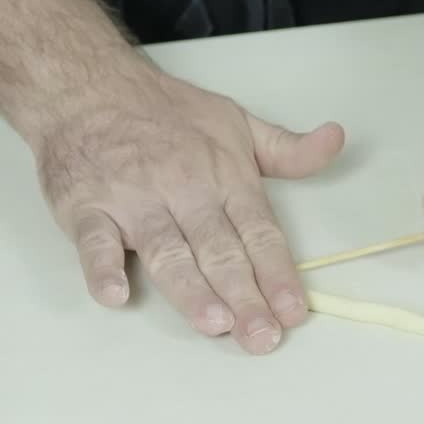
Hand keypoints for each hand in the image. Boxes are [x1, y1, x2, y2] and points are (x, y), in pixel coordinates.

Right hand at [35, 64, 343, 353]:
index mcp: (224, 176)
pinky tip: (116, 295)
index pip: (259, 231)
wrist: (88, 86)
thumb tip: (335, 140)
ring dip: (190, 288)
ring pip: (166, 250)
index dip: (278, 273)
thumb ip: (287, 148)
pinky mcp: (87, 207)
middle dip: (243, 296)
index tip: (294, 311)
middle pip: (219, 250)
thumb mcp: (237, 121)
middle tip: (261, 337)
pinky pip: (95, 240)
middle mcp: (183, 190)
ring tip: (214, 323)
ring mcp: (134, 200)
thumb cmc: (166, 112)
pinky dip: (103, 267)